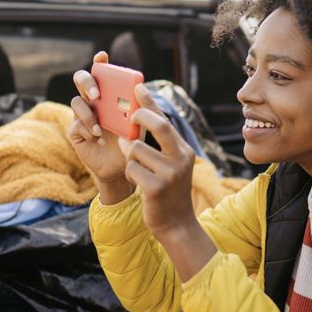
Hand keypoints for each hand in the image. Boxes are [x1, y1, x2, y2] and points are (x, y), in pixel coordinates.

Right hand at [69, 51, 131, 198]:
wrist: (123, 165)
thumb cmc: (133, 140)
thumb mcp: (139, 122)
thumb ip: (140, 106)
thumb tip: (139, 88)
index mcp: (109, 94)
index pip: (101, 72)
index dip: (99, 62)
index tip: (102, 56)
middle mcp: (93, 100)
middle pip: (81, 80)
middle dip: (87, 83)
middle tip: (97, 95)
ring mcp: (82, 115)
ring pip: (75, 102)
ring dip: (87, 114)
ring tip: (100, 128)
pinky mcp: (76, 132)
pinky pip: (75, 125)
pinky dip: (87, 131)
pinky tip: (99, 140)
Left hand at [118, 85, 197, 238]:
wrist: (176, 224)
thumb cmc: (167, 191)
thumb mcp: (170, 165)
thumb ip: (158, 146)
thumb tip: (135, 120)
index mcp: (183, 150)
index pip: (165, 119)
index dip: (150, 102)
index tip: (137, 88)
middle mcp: (180, 158)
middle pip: (158, 125)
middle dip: (139, 117)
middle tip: (128, 118)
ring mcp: (170, 173)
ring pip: (136, 150)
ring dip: (130, 158)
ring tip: (138, 170)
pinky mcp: (156, 187)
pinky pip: (131, 169)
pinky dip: (130, 174)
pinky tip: (139, 184)